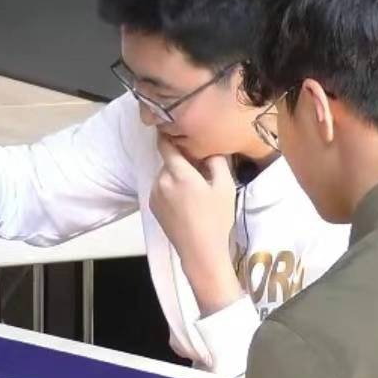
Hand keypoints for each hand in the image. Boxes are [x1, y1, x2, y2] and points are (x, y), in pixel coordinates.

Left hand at [150, 135, 240, 313]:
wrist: (200, 251)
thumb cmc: (216, 218)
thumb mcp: (224, 186)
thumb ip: (216, 160)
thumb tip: (208, 146)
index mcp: (178, 173)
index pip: (166, 144)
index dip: (169, 134)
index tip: (174, 126)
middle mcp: (160, 181)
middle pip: (169, 161)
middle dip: (182, 160)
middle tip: (202, 168)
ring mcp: (154, 194)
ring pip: (165, 175)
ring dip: (177, 175)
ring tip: (196, 188)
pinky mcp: (152, 206)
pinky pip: (161, 188)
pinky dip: (171, 188)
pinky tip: (186, 200)